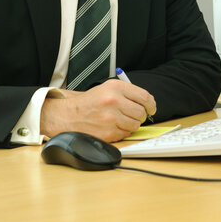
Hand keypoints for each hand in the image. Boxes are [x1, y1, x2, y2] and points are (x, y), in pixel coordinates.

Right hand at [40, 79, 156, 141]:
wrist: (68, 116)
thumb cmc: (90, 103)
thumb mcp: (107, 89)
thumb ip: (128, 93)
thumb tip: (149, 103)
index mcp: (115, 87)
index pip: (144, 96)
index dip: (151, 104)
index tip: (151, 109)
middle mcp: (114, 101)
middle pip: (141, 112)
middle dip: (140, 115)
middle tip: (133, 115)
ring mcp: (111, 118)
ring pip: (135, 124)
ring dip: (131, 124)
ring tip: (120, 120)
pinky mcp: (108, 132)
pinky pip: (126, 133)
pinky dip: (122, 131)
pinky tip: (112, 126)